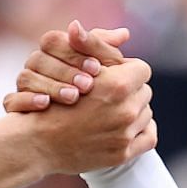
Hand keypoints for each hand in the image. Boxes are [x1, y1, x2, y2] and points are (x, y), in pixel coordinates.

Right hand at [4, 22, 131, 112]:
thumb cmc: (86, 91)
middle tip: (88, 85)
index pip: (53, 41)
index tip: (98, 69)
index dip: (75, 53)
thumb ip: (106, 51)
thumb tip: (124, 34)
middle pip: (39, 58)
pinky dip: (28, 101)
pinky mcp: (14, 106)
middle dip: (66, 71)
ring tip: (73, 98)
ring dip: (51, 86)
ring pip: (25, 77)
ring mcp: (22, 86)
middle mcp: (33, 65)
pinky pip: (11, 100)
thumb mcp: (99, 68)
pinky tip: (46, 106)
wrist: (59, 132)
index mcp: (51, 50)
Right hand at [19, 58, 155, 174]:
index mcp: (117, 85)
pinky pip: (149, 137)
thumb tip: (124, 33)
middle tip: (111, 95)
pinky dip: (140, 131)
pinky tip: (125, 128)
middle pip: (144, 91)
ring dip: (133, 110)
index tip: (113, 76)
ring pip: (145, 113)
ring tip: (112, 112)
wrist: (37, 142)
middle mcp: (126, 110)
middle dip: (129, 91)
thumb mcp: (71, 65)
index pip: (141, 69)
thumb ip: (97, 45)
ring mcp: (125, 134)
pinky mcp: (123, 154)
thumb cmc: (51, 101)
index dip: (126, 71)